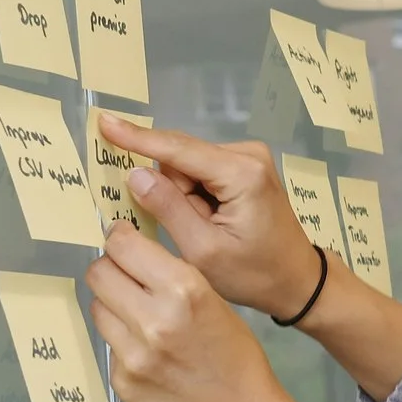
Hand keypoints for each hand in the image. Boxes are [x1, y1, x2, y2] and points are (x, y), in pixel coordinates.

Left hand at [84, 220, 306, 401]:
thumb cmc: (236, 354)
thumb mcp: (215, 300)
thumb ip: (171, 277)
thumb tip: (129, 253)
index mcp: (184, 290)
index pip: (123, 246)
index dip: (119, 238)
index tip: (121, 239)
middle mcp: (153, 320)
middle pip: (99, 274)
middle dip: (110, 269)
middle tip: (125, 277)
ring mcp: (132, 355)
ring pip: (97, 309)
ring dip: (113, 306)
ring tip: (139, 318)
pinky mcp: (122, 382)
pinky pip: (108, 346)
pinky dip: (123, 342)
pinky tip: (148, 354)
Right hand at [96, 116, 322, 319]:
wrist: (296, 279)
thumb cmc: (253, 273)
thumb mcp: (203, 251)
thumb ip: (168, 209)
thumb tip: (135, 173)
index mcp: (240, 173)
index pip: (177, 150)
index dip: (137, 138)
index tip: (105, 122)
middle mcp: (247, 154)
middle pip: (181, 158)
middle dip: (170, 191)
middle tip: (189, 230)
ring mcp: (248, 158)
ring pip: (188, 166)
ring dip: (183, 197)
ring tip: (204, 231)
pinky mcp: (245, 166)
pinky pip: (201, 172)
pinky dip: (195, 195)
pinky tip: (208, 221)